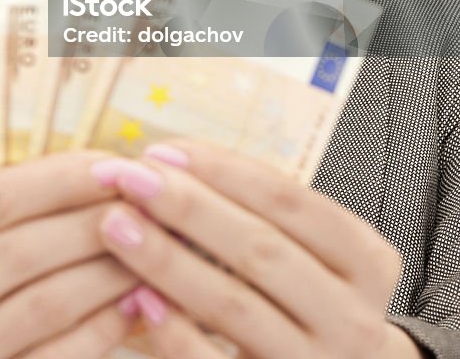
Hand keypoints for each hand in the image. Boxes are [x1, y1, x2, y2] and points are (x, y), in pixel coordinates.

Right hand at [0, 150, 138, 358]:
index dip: (57, 178)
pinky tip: (134, 301)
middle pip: (16, 250)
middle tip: (144, 205)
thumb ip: (4, 217)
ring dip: (106, 271)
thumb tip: (97, 169)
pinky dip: (102, 326)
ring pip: (41, 304)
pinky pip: (55, 358)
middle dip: (90, 222)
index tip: (112, 164)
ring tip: (150, 248)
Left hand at [90, 139, 420, 358]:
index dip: (223, 170)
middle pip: (261, 249)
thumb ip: (262, 215)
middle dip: (188, 207)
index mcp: (365, 261)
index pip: (289, 200)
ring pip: (235, 305)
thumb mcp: (315, 255)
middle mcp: (353, 319)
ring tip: (118, 225)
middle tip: (130, 178)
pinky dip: (177, 332)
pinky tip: (139, 299)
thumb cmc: (312, 301)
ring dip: (168, 260)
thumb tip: (172, 163)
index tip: (164, 151)